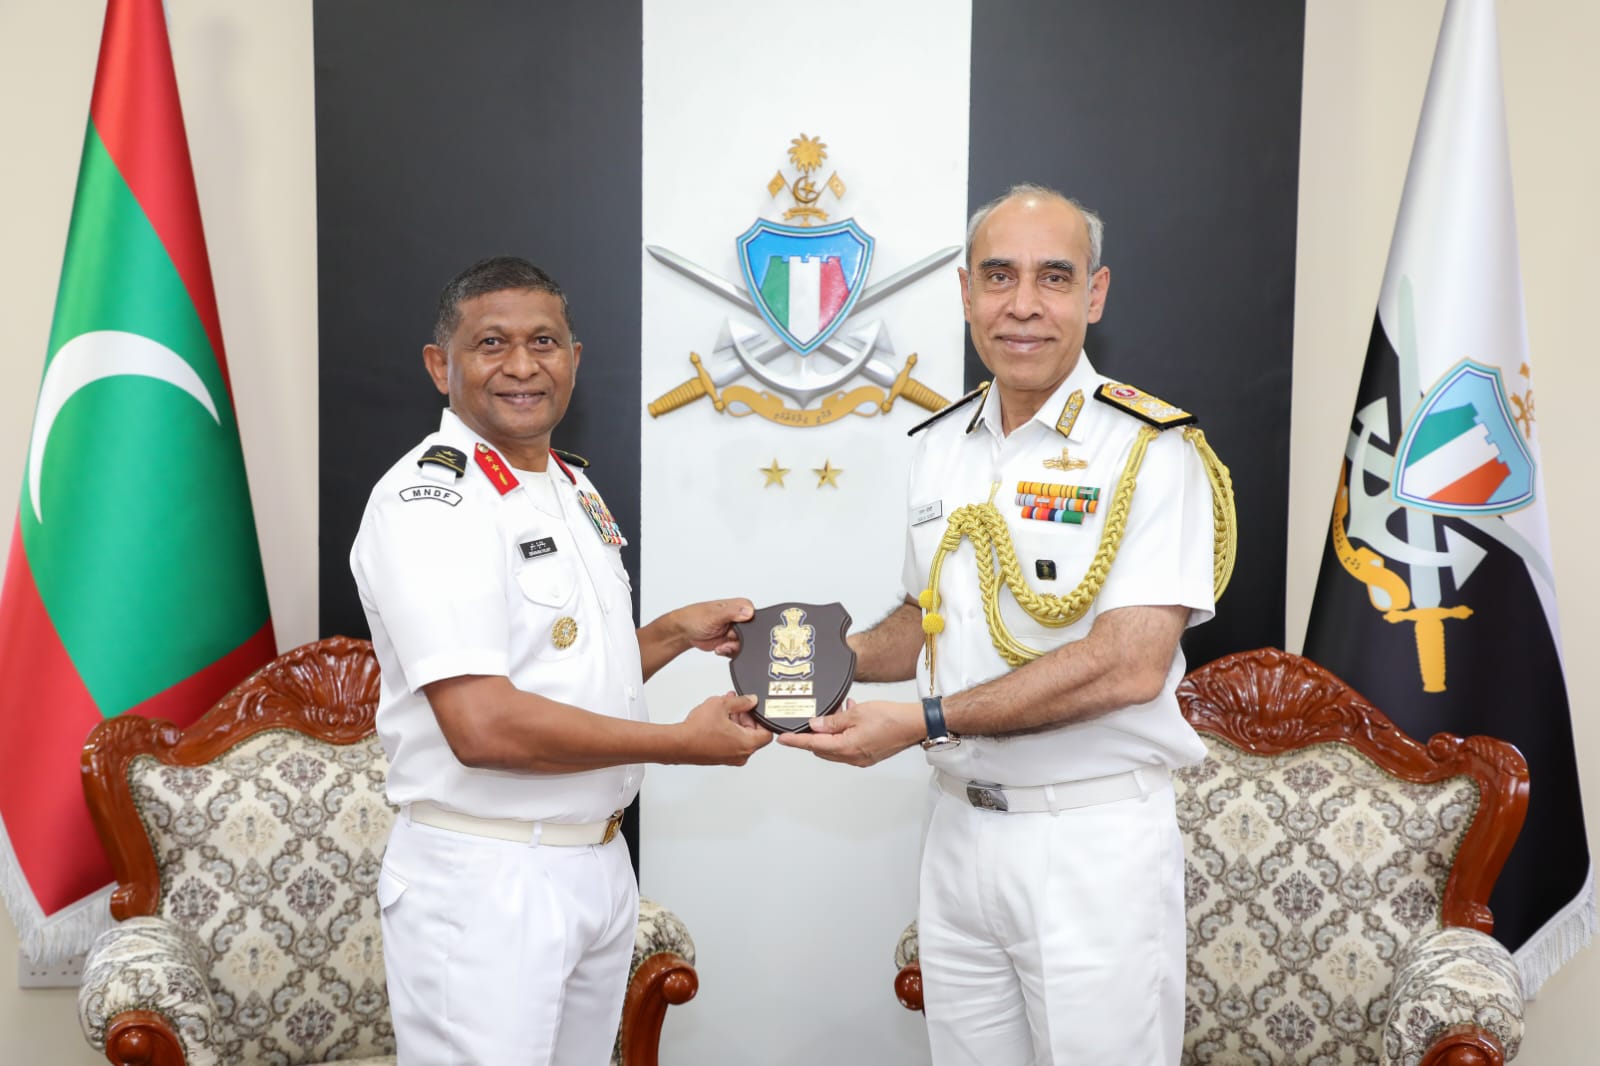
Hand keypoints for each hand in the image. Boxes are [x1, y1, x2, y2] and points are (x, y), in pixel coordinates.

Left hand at [677, 598, 754, 656]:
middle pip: (751, 633)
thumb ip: (732, 612)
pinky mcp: (730, 642)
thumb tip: (749, 611)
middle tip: (728, 639)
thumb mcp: (714, 614)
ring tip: (722, 645)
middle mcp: (738, 618)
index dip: (749, 626)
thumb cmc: (694, 617)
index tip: (737, 630)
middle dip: (740, 640)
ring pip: (745, 644)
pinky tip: (720, 648)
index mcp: (737, 606)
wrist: (683, 631)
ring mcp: (734, 631)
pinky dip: (729, 652)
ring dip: (733, 647)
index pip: (754, 615)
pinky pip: (737, 651)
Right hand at [677, 692, 771, 764]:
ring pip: (741, 739)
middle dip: (747, 718)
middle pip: (754, 735)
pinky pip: (731, 744)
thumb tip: (751, 700)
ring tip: (725, 710)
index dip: (762, 719)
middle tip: (738, 707)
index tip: (754, 710)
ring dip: (736, 723)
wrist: (679, 744)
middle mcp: (741, 755)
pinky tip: (718, 719)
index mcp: (747, 743)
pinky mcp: (720, 759)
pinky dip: (728, 732)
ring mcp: (730, 759)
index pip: (767, 733)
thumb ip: (741, 701)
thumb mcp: (722, 704)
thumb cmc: (698, 730)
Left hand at [776, 698, 923, 766]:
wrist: (914, 724)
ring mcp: (861, 758)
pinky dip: (843, 735)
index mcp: (845, 748)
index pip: (812, 745)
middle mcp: (852, 757)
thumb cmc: (890, 718)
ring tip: (836, 714)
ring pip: (835, 748)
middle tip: (809, 721)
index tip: (782, 739)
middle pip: (822, 749)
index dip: (796, 741)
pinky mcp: (869, 755)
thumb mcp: (855, 713)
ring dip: (831, 734)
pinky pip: (848, 747)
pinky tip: (850, 718)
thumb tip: (815, 725)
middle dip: (813, 736)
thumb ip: (832, 721)